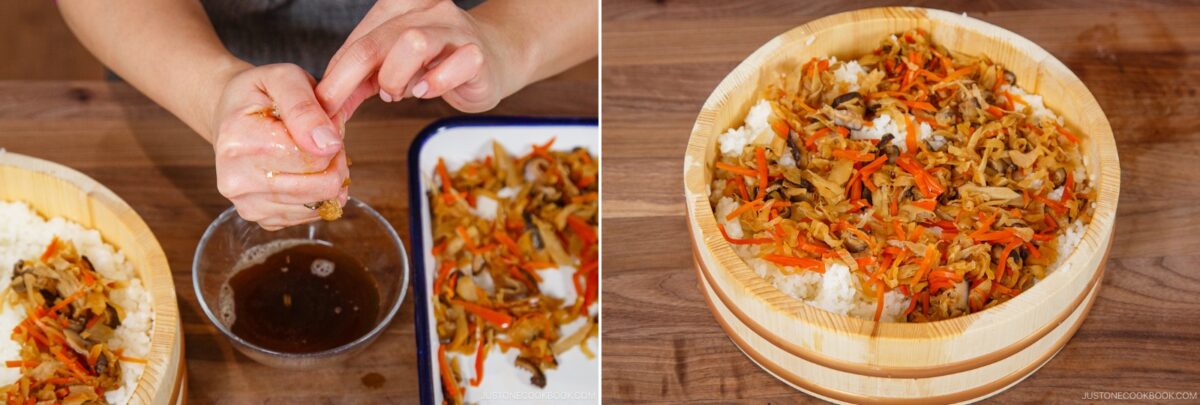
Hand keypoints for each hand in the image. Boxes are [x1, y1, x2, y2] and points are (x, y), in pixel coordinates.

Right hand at [211, 64, 349, 230]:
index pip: (313, 158)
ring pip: (318, 204)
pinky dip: (316, 195)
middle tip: (323, 141)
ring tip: (311, 154)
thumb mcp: (284, 78)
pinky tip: (303, 173)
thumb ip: (306, 108)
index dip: (332, 142)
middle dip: (334, 162)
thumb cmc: (260, 94)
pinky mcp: (262, 220)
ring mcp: (247, 205)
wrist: (230, 113)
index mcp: (238, 142)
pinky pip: (309, 215)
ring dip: (327, 179)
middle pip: (319, 187)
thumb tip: (328, 144)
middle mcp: (236, 180)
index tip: (322, 125)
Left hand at [317, 0, 522, 119]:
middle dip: (349, 79)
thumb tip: (325, 104)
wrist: (496, 57)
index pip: (358, 37)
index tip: (323, 103)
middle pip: (376, 41)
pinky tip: (427, 90)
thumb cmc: (441, 60)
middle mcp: (428, 11)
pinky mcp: (478, 55)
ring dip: (395, 77)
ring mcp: (455, 31)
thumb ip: (360, 78)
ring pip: (413, 43)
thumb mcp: (392, 64)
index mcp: (401, 5)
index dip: (336, 73)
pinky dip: (435, 83)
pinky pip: (456, 64)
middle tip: (341, 105)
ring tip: (398, 91)